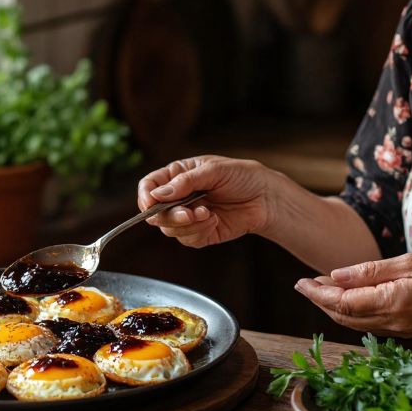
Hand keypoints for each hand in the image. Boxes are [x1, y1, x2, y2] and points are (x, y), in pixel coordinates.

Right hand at [136, 156, 277, 247]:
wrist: (266, 198)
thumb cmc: (242, 176)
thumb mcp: (214, 171)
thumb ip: (186, 182)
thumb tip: (159, 194)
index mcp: (178, 175)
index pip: (149, 186)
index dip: (145, 196)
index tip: (151, 204)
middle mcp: (179, 197)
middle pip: (155, 212)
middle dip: (170, 215)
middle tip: (188, 213)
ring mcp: (189, 216)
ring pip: (169, 229)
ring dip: (187, 225)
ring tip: (208, 214)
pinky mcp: (200, 233)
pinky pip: (187, 239)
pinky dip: (199, 232)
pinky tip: (215, 220)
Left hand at [294, 251, 411, 337]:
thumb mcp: (409, 261)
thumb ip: (370, 271)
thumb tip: (336, 275)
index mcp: (394, 302)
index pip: (344, 303)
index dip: (318, 294)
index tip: (300, 282)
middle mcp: (394, 322)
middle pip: (344, 317)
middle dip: (321, 301)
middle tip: (304, 283)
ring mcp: (400, 329)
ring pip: (355, 322)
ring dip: (334, 307)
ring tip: (320, 287)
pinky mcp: (405, 329)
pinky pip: (369, 323)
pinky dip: (352, 311)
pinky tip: (347, 295)